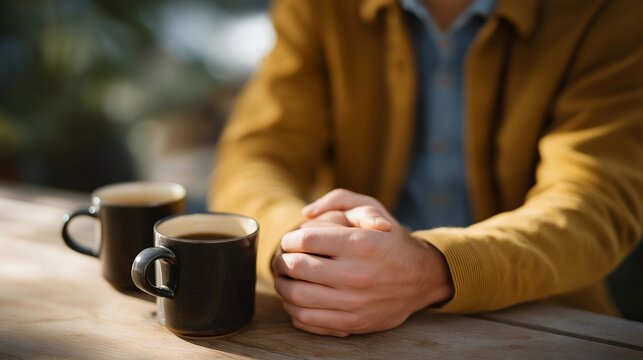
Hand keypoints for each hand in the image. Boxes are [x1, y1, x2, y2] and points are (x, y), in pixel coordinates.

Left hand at [272, 189, 453, 335]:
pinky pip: (310, 319)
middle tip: (281, 259)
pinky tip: (296, 299)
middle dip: (281, 262)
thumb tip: (306, 212)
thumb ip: (338, 199)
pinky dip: (294, 309)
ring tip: (284, 279)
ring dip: (283, 286)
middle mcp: (358, 274)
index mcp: (361, 244)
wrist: (422, 277)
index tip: (289, 241)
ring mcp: (355, 302)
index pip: (306, 240)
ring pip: (298, 296)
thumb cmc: (390, 239)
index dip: (289, 239)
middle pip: (297, 268)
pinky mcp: (354, 323)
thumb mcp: (371, 208)